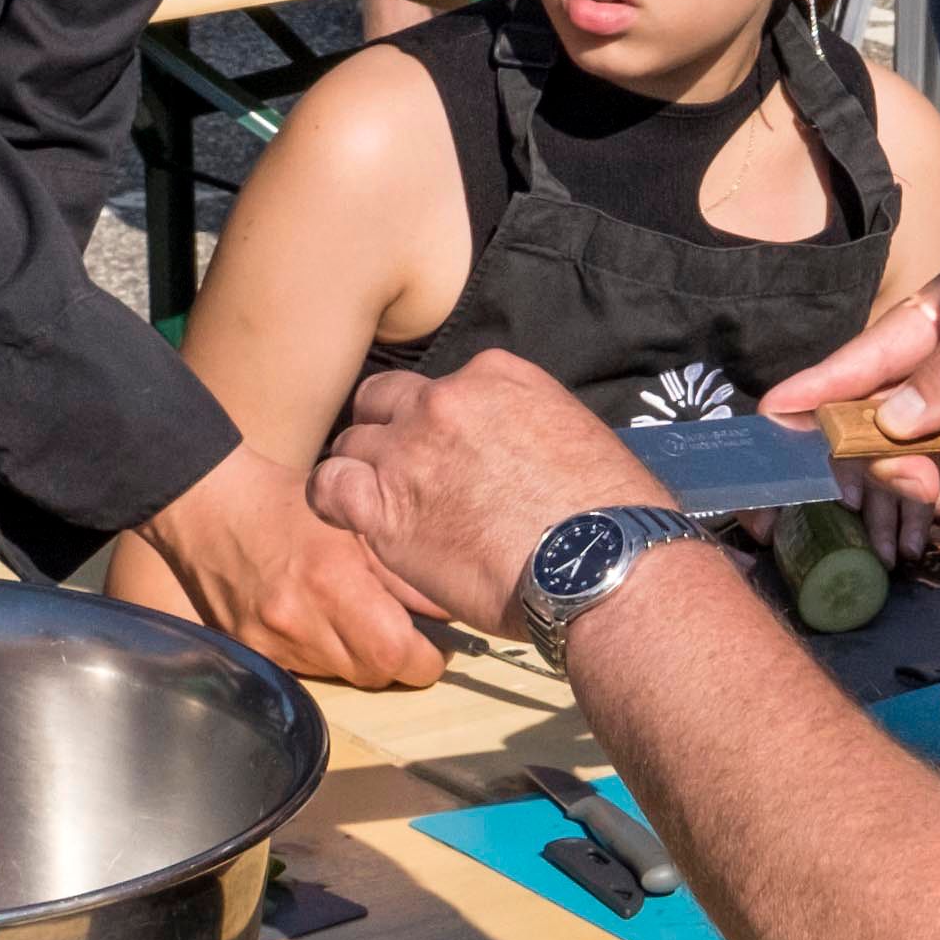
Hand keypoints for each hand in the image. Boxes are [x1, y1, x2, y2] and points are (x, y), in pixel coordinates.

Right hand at [145, 438, 441, 687]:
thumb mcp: (354, 521)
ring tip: (351, 614)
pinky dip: (322, 655)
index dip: (426, 656)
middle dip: (395, 659)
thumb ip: (401, 571)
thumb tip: (447, 609)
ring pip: (341, 676)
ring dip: (357, 657)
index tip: (432, 641)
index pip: (399, 654)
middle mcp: (298, 621)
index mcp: (332, 580)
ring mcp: (270, 642)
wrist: (206, 504)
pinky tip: (315, 619)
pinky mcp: (250, 652)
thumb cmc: (286, 502)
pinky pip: (305, 672)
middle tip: (398, 628)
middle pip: (373, 675)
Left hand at [306, 356, 653, 644]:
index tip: (450, 457)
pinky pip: (329, 486)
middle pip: (386, 403)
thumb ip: (526, 430)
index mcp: (496, 376)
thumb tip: (515, 459)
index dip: (438, 425)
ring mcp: (410, 449)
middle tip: (405, 477)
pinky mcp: (385, 506)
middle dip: (389, 434)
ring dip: (363, 472)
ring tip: (382, 509)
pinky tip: (354, 520)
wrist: (603, 563)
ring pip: (354, 443)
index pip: (441, 387)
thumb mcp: (574, 438)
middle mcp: (445, 399)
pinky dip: (334, 500)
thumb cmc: (610, 518)